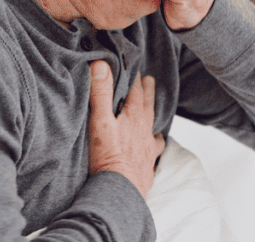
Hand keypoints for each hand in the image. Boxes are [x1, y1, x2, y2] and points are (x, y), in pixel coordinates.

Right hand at [87, 60, 164, 198]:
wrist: (119, 191)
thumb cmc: (108, 156)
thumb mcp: (100, 121)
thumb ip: (101, 93)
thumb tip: (101, 64)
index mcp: (135, 117)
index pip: (136, 91)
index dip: (135, 78)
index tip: (135, 67)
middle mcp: (145, 132)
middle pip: (148, 107)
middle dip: (147, 92)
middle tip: (150, 80)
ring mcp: (148, 151)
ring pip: (154, 130)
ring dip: (153, 119)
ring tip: (153, 115)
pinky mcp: (147, 168)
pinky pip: (154, 154)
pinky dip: (154, 148)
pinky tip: (153, 152)